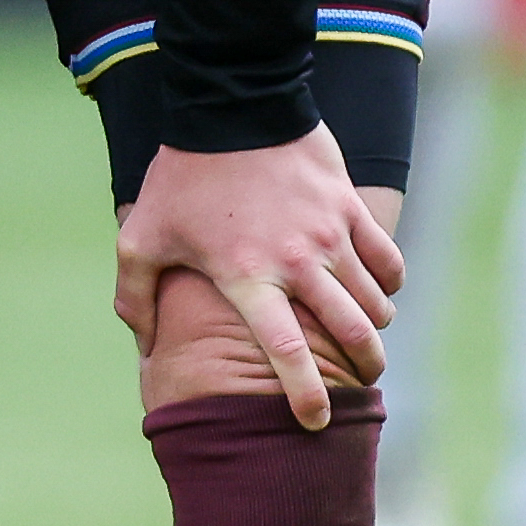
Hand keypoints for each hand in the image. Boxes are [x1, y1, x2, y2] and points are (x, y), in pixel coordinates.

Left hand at [115, 127, 404, 431]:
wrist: (231, 103)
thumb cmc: (182, 176)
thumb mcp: (142, 236)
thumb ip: (136, 296)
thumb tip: (144, 347)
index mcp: (245, 276)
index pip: (284, 350)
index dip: (304, 392)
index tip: (315, 422)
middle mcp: (295, 261)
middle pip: (348, 331)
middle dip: (362, 367)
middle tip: (361, 382)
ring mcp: (328, 233)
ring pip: (374, 300)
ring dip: (374, 327)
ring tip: (367, 339)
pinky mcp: (348, 206)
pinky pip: (387, 259)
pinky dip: (388, 283)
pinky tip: (378, 291)